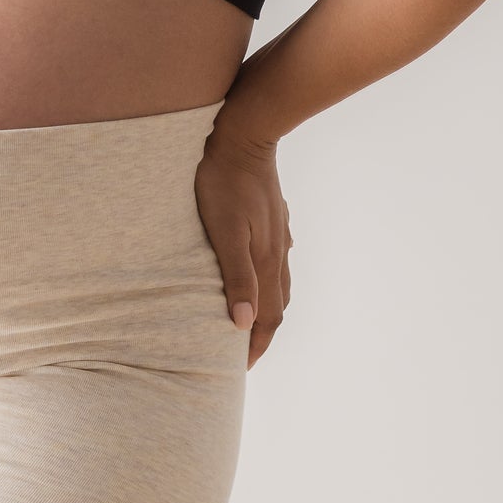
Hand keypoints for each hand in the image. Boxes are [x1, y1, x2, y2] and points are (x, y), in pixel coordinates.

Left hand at [193, 116, 292, 370]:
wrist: (244, 135)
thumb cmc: (223, 182)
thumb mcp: (223, 230)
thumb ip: (236, 276)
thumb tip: (243, 324)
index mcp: (267, 260)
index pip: (267, 316)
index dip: (255, 344)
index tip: (242, 367)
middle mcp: (278, 250)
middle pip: (277, 304)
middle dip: (263, 331)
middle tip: (245, 352)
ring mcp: (278, 232)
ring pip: (279, 280)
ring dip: (268, 306)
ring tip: (252, 320)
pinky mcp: (273, 216)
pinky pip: (276, 257)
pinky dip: (269, 277)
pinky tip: (262, 271)